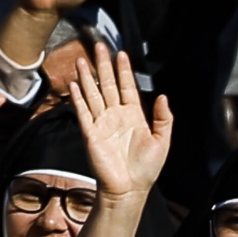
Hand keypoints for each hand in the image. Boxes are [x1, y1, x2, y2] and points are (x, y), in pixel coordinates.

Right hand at [70, 44, 171, 199]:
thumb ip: (163, 118)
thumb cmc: (146, 169)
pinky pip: (83, 113)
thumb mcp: (162, 141)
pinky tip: (74, 84)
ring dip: (87, 78)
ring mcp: (102, 124)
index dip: (124, 70)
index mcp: (133, 116)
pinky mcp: (90, 134)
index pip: (127, 87)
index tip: (121, 53)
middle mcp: (116, 116)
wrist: (130, 190)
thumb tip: (162, 96)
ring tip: (82, 60)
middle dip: (103, 66)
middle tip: (99, 46)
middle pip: (108, 85)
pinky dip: (78, 98)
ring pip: (93, 95)